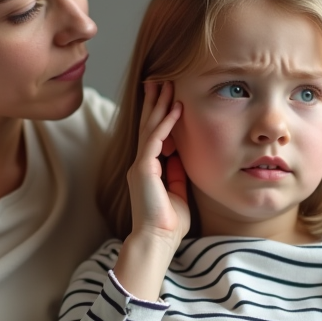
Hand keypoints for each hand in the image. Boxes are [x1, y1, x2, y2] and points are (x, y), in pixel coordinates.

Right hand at [128, 81, 190, 250]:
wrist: (156, 240)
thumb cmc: (168, 224)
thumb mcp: (178, 193)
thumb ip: (177, 174)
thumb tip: (181, 156)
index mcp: (147, 170)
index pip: (153, 136)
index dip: (159, 115)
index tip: (167, 97)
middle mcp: (141, 164)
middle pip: (147, 125)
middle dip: (154, 102)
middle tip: (160, 80)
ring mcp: (140, 165)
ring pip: (149, 127)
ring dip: (158, 104)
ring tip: (165, 84)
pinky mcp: (144, 168)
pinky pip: (155, 139)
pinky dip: (166, 123)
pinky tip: (174, 108)